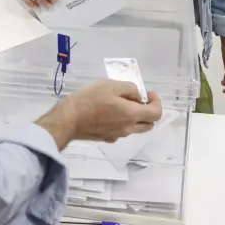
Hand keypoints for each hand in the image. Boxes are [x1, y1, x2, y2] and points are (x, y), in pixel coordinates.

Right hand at [36, 80, 162, 147]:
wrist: (68, 119)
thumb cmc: (90, 100)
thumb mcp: (111, 85)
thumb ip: (130, 89)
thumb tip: (138, 96)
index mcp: (132, 115)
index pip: (156, 114)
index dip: (156, 102)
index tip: (148, 93)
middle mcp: (128, 129)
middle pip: (148, 124)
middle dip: (148, 111)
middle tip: (137, 99)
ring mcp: (117, 136)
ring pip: (134, 128)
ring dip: (134, 117)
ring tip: (120, 103)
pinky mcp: (106, 138)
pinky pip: (120, 131)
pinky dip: (121, 122)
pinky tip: (107, 113)